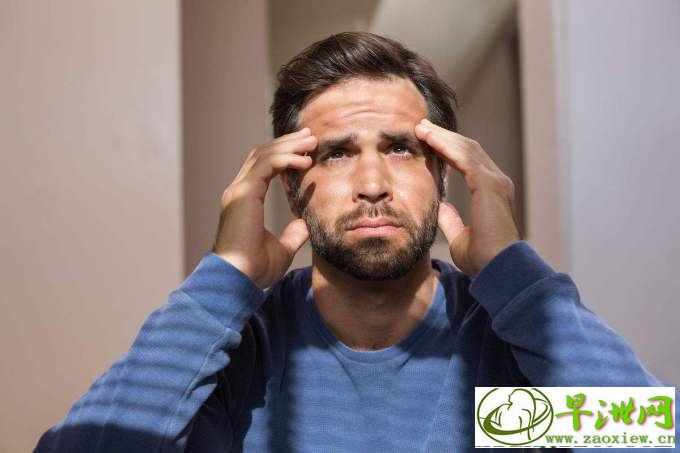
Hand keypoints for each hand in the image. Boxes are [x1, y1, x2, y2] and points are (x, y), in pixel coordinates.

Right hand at [211, 128, 316, 287]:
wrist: (237, 279)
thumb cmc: (254, 270)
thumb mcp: (282, 249)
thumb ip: (293, 234)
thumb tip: (305, 224)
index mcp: (244, 201)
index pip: (263, 167)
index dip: (284, 155)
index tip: (306, 150)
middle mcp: (239, 191)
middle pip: (263, 154)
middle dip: (287, 143)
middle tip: (310, 136)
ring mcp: (238, 191)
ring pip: (264, 155)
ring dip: (289, 146)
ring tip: (311, 142)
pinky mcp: (243, 194)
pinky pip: (265, 165)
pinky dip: (285, 158)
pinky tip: (304, 160)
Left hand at [415, 118, 519, 275]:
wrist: (498, 271)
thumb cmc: (483, 260)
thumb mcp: (459, 237)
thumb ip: (451, 219)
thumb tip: (440, 207)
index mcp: (491, 193)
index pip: (467, 162)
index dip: (448, 150)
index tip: (427, 143)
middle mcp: (496, 182)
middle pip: (468, 149)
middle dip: (444, 137)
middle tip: (421, 127)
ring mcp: (495, 182)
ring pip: (466, 148)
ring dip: (442, 137)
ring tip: (421, 128)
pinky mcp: (489, 185)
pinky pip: (465, 157)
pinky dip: (446, 145)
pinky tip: (429, 138)